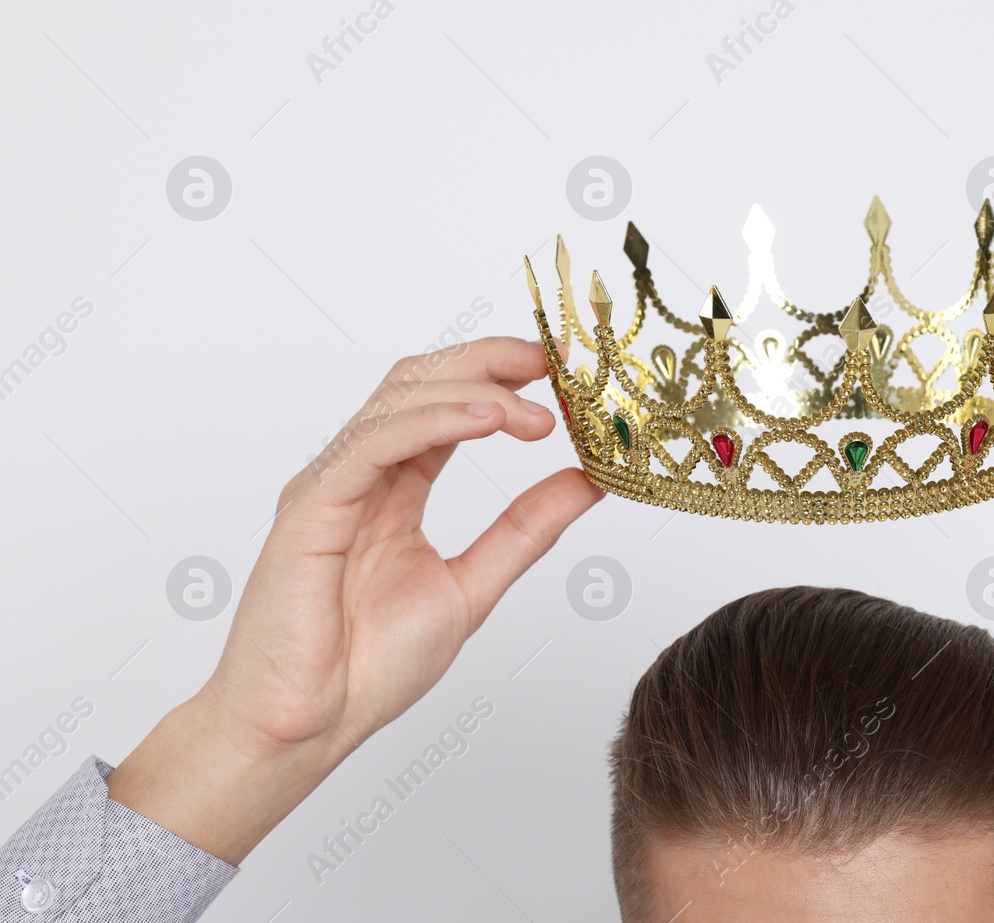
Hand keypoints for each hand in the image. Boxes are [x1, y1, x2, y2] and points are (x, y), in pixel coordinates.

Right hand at [107, 337, 600, 862]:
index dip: (500, 377)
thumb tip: (587, 481)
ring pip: (398, 402)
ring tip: (537, 412)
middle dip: (488, 362)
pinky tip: (486, 420)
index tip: (560, 371)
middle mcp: (358, 477)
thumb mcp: (473, 586)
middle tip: (554, 364)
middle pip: (419, 383)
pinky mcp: (311, 510)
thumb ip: (526, 529)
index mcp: (391, 491)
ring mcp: (330, 487)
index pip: (445, 405)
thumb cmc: (365, 669)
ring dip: (474, 393)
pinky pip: (372, 444)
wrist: (306, 731)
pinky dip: (432, 422)